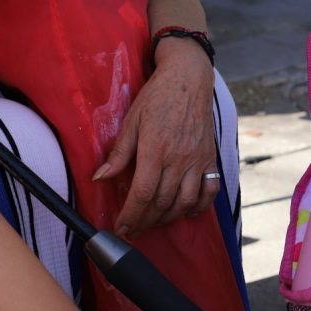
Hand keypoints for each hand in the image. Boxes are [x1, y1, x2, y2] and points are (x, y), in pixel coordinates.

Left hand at [95, 40, 217, 237]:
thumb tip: (100, 177)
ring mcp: (197, 161)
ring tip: (154, 223)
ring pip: (185, 202)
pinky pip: (209, 190)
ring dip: (168, 218)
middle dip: (145, 222)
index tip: (121, 228)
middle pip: (162, 203)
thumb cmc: (157, 97)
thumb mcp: (132, 121)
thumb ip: (119, 153)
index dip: (131, 216)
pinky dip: (199, 206)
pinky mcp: (210, 159)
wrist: (189, 80)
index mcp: (156, 150)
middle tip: (133, 230)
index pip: (143, 194)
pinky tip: (187, 212)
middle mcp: (179, 159)